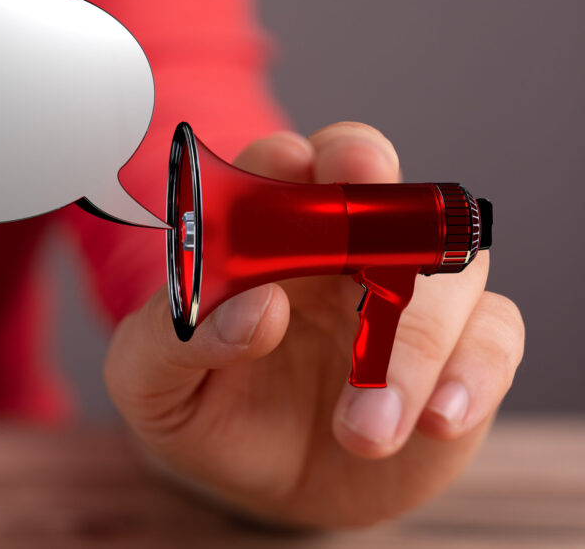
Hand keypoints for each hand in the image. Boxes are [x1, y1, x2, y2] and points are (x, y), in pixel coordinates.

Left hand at [104, 122, 523, 527]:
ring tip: (363, 429)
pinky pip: (494, 337)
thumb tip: (255, 310)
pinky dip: (474, 373)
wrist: (262, 484)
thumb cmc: (204, 409)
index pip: (283, 166)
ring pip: (448, 271)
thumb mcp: (150, 383)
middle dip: (385, 200)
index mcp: (263, 236)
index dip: (290, 160)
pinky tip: (434, 421)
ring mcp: (408, 296)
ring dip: (412, 346)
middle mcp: (344, 250)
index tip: (291, 169)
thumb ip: (175, 340)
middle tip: (373, 249)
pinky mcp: (460, 350)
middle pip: (383, 190)